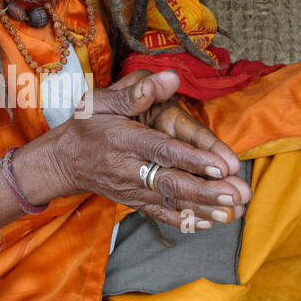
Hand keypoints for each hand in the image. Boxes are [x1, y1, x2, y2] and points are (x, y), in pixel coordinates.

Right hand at [35, 69, 252, 229]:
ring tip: (233, 211)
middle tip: (237, 193)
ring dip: (204, 208)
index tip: (221, 165)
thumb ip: (137, 91)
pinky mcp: (134, 202)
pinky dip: (186, 221)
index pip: (163, 151)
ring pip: (170, 201)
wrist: (63, 161)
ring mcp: (132, 189)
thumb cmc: (86, 126)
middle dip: (206, 191)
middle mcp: (130, 169)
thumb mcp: (102, 101)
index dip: (192, 159)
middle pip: (172, 182)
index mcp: (125, 140)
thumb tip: (170, 77)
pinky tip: (211, 223)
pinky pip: (161, 214)